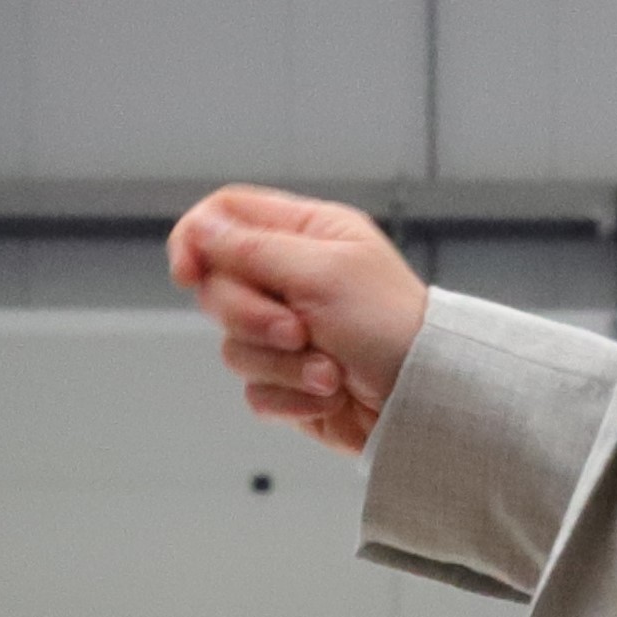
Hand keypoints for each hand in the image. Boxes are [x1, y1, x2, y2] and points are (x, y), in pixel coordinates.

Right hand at [166, 185, 431, 456]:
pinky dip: (290, 396)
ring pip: (234, 345)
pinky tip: (327, 394)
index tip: (189, 273)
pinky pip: (255, 389)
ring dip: (280, 363)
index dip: (196, 238)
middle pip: (219, 286)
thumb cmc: (393, 326)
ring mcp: (288, 333)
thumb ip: (252, 249)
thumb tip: (199, 227)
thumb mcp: (321, 273)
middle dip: (252, 316)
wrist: (427, 400)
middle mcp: (293, 279)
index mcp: (306, 234)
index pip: (226, 215)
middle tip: (298, 330)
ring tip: (328, 371)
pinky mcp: (289, 381)